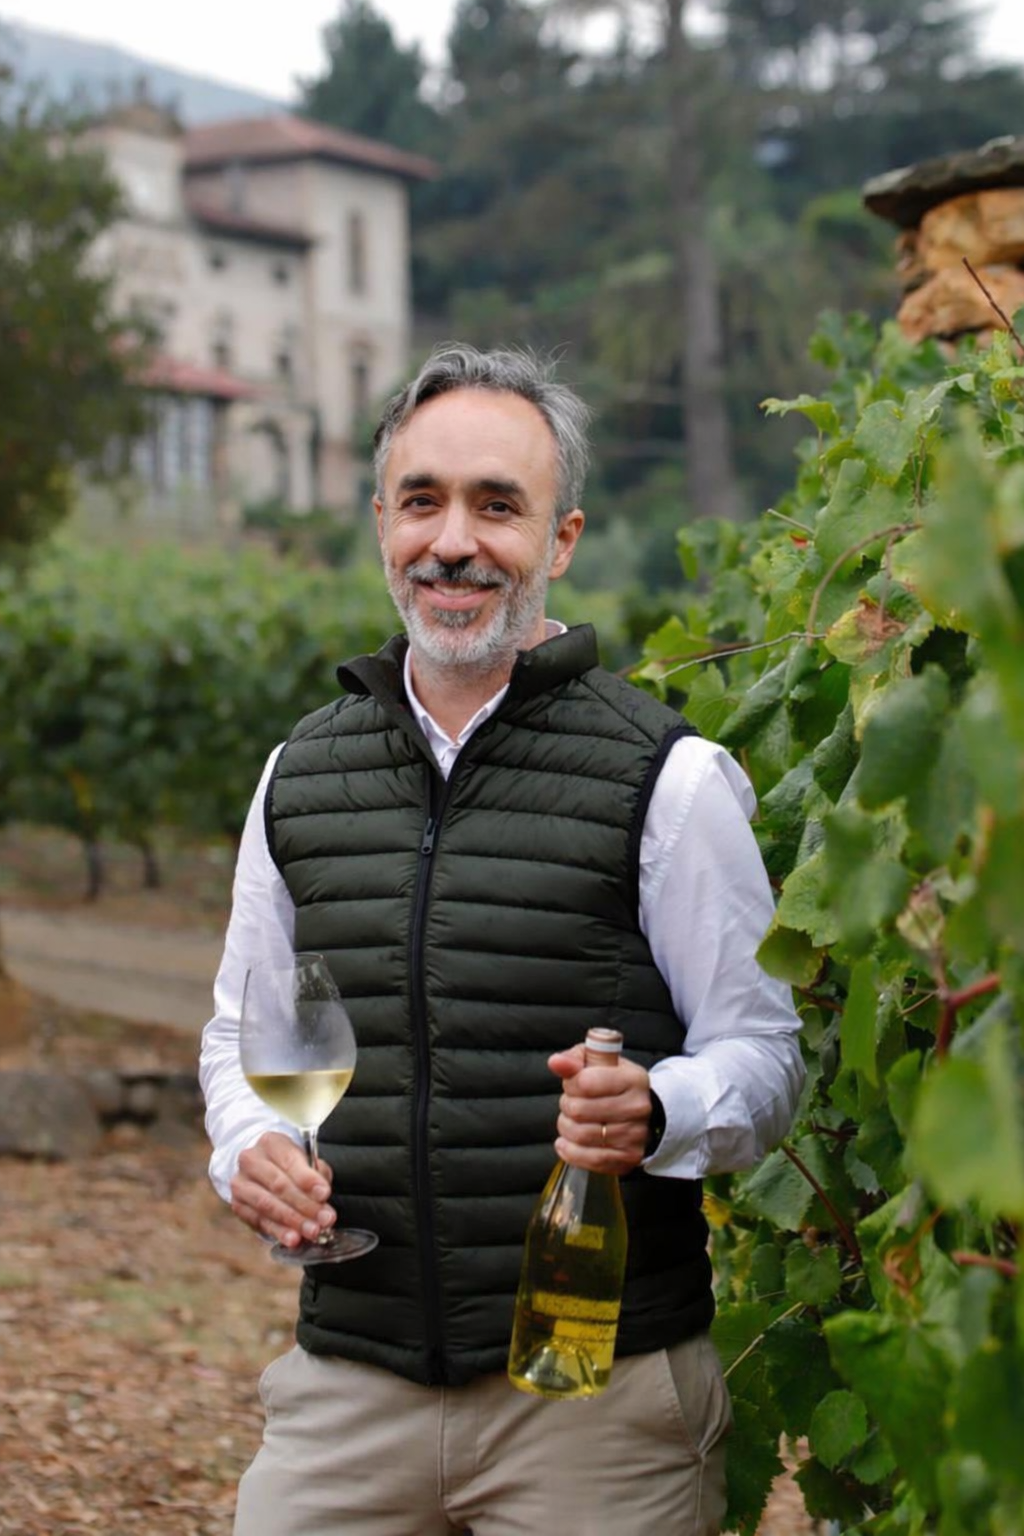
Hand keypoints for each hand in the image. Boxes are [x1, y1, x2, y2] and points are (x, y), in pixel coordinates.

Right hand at [230, 1131, 336, 1249]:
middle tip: (324, 1219)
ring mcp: (241, 1184)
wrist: (259, 1166)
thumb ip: (316, 1174)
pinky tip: (293, 1239)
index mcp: (271, 1142)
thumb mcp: (305, 1158)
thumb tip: (322, 1196)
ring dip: (293, 1221)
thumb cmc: (288, 1163)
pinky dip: (278, 1231)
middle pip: (279, 1185)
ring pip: (267, 1205)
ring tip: (311, 1231)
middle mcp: (251, 1160)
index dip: (308, 1179)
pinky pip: (259, 1221)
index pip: (289, 1161)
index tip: (325, 1194)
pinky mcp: (239, 1205)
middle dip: (305, 1205)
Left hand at [549, 1044, 651, 1174]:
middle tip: (572, 1103)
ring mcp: (634, 1135)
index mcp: (632, 1079)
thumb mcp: (597, 1062)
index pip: (586, 1082)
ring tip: (572, 1121)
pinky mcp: (628, 1157)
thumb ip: (574, 1059)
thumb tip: (556, 1062)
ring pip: (580, 1135)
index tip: (574, 1084)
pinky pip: (589, 1159)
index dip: (571, 1083)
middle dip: (567, 1106)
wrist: (639, 1112)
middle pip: (579, 1110)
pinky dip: (570, 1151)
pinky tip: (567, 1142)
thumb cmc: (613, 1084)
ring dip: (566, 1128)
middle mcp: (637, 1107)